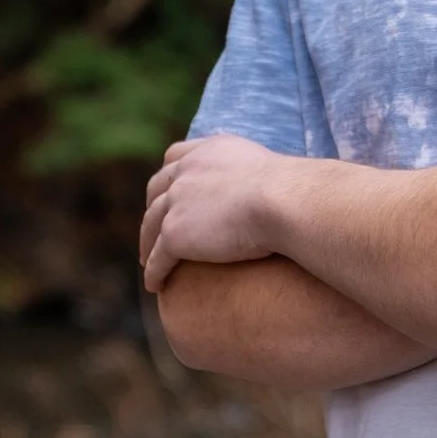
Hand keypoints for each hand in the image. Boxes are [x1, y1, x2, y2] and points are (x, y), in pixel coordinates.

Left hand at [140, 134, 292, 291]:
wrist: (281, 201)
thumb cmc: (289, 191)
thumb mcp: (265, 169)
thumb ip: (253, 176)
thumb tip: (268, 191)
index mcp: (208, 152)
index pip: (176, 156)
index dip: (170, 175)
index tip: (169, 189)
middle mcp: (186, 171)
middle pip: (157, 189)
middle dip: (153, 208)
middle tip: (155, 228)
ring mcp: (176, 202)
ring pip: (152, 225)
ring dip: (148, 243)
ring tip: (148, 260)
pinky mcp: (174, 234)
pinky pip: (158, 257)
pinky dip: (154, 271)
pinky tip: (154, 285)